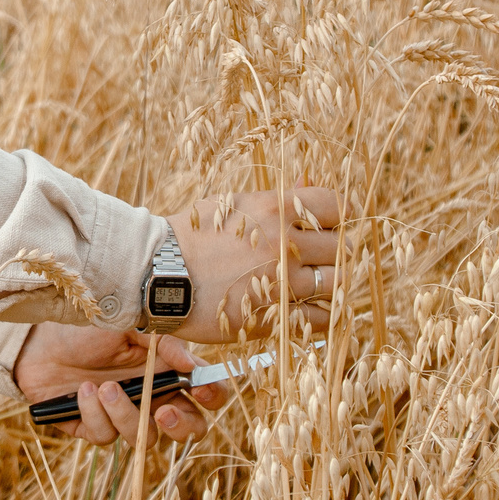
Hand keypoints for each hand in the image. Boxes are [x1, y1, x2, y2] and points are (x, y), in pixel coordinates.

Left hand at [11, 322, 230, 444]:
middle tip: (164, 412)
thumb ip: (164, 344)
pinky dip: (94, 413)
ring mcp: (123, 416)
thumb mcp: (130, 325)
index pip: (206, 394)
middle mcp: (151, 398)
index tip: (200, 388)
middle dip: (181, 426)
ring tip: (105, 387)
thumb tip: (192, 364)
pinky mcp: (93, 428)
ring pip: (143, 439)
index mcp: (168, 372)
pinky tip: (82, 390)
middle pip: (187, 429)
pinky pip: (104, 437)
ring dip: (126, 414)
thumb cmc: (87, 326)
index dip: (212, 396)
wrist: (37, 337)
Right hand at [171, 186, 342, 342]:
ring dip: (331, 281)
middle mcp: (284, 244)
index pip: (336, 205)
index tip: (328, 224)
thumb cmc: (193, 234)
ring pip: (336, 282)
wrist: (157, 273)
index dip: (337, 215)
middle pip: (341, 246)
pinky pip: (321, 318)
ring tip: (316, 282)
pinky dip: (322, 313)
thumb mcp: (233, 203)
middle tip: (320, 256)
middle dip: (335, 250)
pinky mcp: (273, 317)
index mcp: (276, 209)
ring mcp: (281, 283)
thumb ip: (275, 198)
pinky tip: (309, 308)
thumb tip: (308, 181)